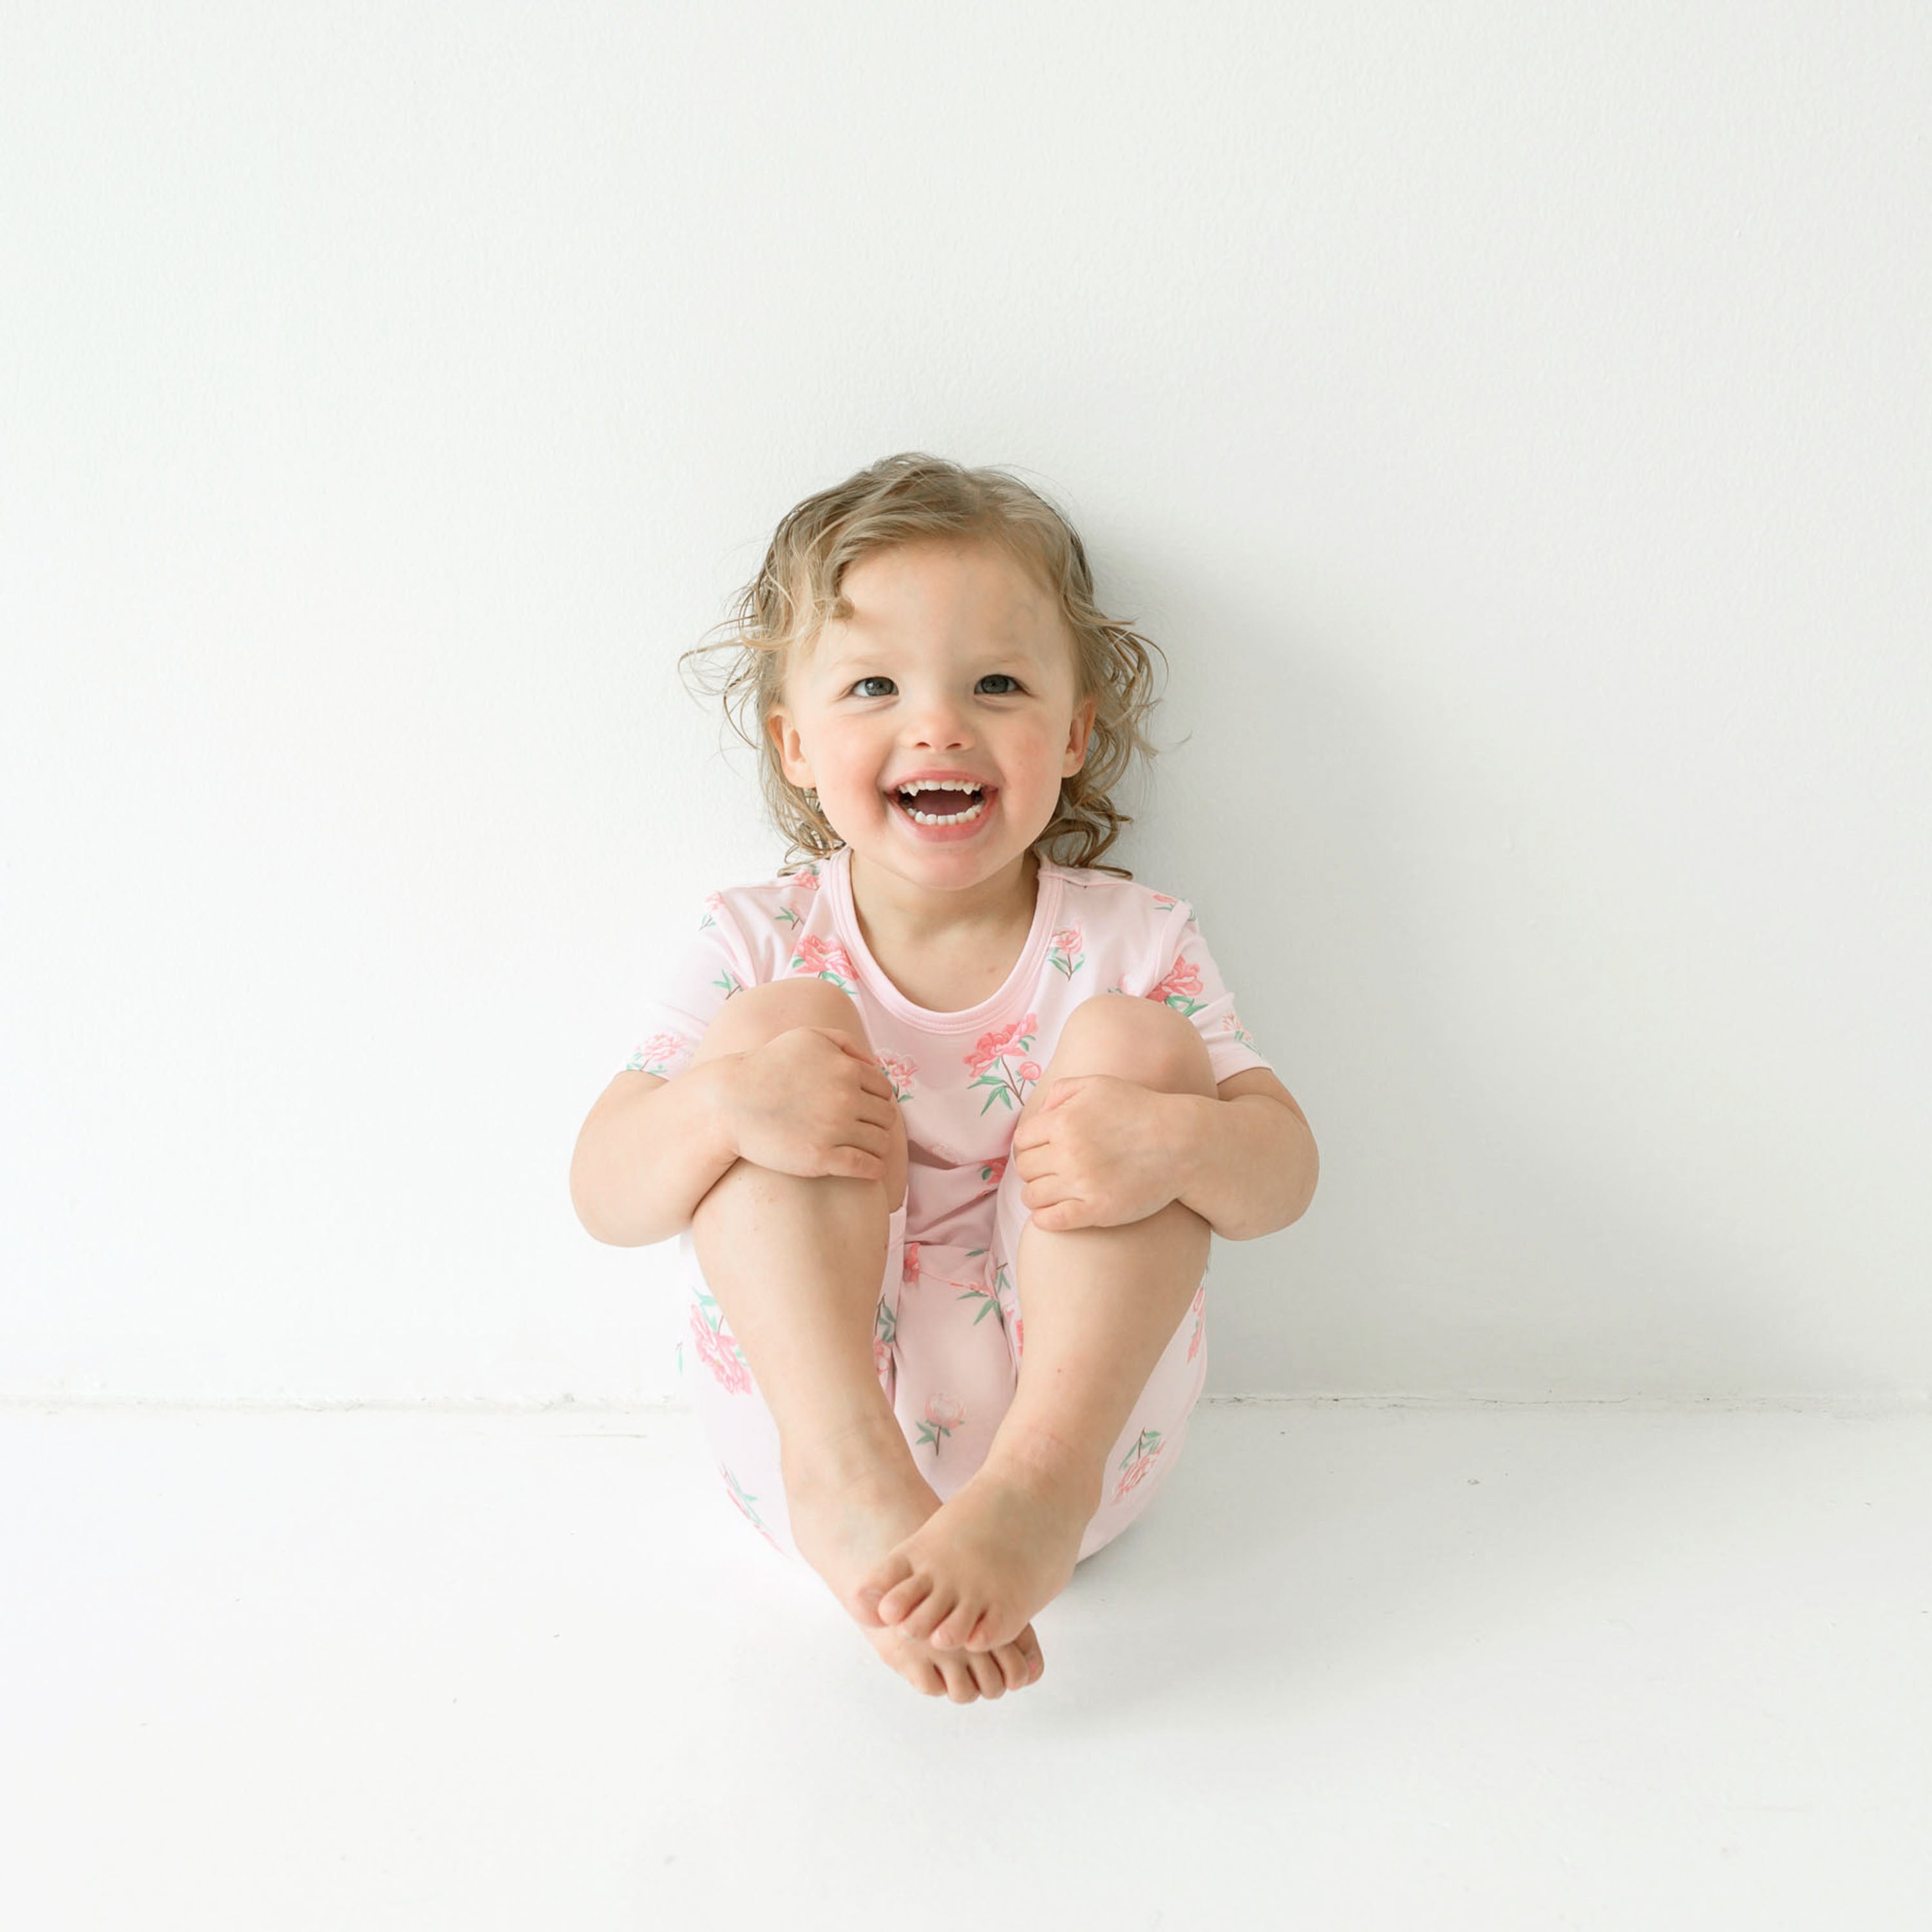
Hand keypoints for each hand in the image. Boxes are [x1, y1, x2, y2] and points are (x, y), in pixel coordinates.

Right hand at [724, 1026, 898, 1184]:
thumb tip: (873, 1062)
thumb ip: (845, 1042)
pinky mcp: (821, 1158)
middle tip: (865, 1131)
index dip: (877, 1101)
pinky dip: (873, 1170)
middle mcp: (845, 1097)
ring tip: (866, 1150)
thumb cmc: (767, 1066)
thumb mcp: (807, 1037)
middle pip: (886, 1117)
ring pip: (881, 1143)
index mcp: (846, 1069)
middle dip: (878, 1124)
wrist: (730, 1102)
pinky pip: (867, 1168)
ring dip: (878, 1147)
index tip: (865, 1110)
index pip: (884, 1091)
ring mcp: (835, 1129)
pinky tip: (868, 1169)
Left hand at [1009, 1075, 1188, 1231]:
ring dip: (1038, 1195)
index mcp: (1063, 1121)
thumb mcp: (1099, 1085)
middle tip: (1050, 1171)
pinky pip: (1050, 1221)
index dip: (1031, 1146)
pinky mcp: (1096, 1211)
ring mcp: (1082, 1184)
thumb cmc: (1140, 1110)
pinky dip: (1044, 1219)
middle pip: (1025, 1168)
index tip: (1043, 1151)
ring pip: (1032, 1196)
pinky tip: (1052, 1213)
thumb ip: (1061, 1091)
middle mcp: (1068, 1152)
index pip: (1022, 1140)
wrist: (1181, 1143)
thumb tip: (1040, 1114)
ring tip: (1053, 1192)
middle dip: (1034, 1169)